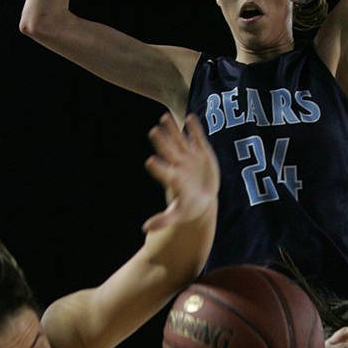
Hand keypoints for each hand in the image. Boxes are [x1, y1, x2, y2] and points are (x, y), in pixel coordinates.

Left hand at [142, 113, 219, 232]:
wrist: (202, 197)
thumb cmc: (188, 207)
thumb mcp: (178, 215)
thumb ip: (164, 220)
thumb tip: (145, 229)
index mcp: (173, 180)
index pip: (164, 173)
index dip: (158, 168)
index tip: (150, 162)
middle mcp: (178, 165)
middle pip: (169, 152)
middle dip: (162, 142)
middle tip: (153, 132)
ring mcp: (189, 157)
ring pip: (180, 140)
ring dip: (173, 130)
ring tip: (164, 117)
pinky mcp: (202, 152)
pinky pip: (198, 138)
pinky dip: (195, 129)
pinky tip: (190, 118)